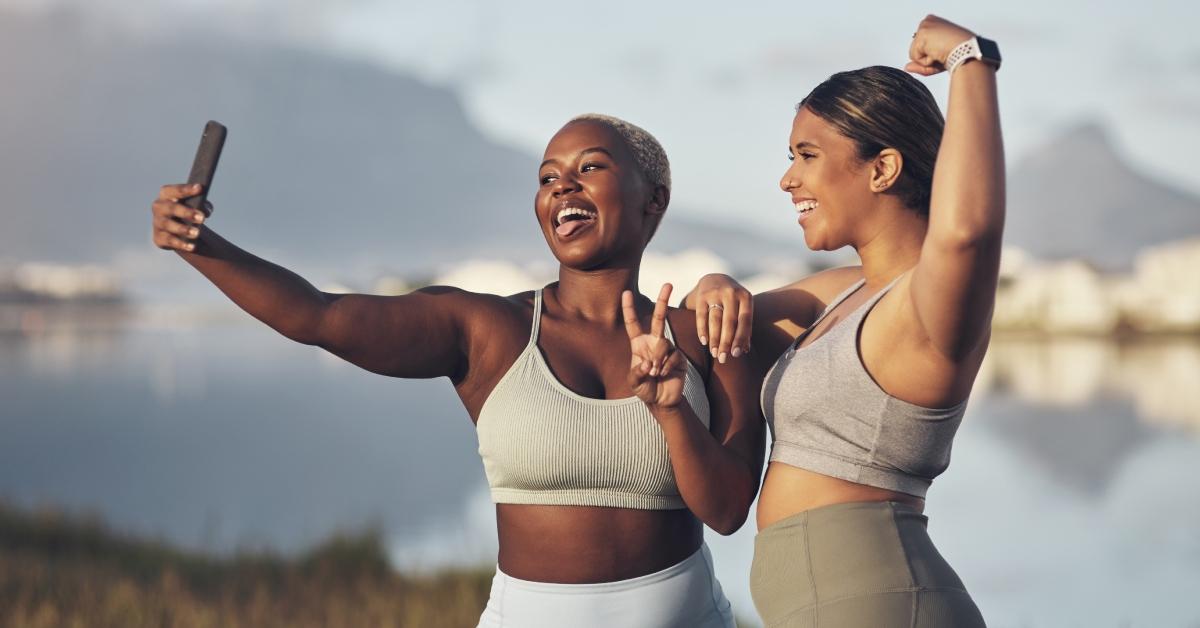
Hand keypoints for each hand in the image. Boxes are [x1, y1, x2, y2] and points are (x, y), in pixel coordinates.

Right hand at [151, 183, 210, 252]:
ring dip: (183, 229)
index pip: (175, 190)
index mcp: (167, 194)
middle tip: (202, 218)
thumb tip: (206, 210)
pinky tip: (192, 246)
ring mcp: (157, 223)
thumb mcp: (194, 205)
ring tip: (197, 233)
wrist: (178, 230)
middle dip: (186, 212)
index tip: (200, 188)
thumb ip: (202, 205)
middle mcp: (159, 207)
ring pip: (168, 225)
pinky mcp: (159, 237)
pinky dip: (181, 244)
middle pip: (171, 208)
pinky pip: (170, 240)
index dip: (187, 189)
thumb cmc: (187, 211)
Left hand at [622, 284, 686, 409]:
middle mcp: (654, 342)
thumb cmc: (645, 389)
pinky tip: (664, 374)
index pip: (633, 324)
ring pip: (663, 344)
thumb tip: (648, 362)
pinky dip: (666, 366)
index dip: (629, 309)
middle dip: (663, 301)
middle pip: (659, 318)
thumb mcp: (634, 382)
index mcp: (639, 344)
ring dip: (658, 360)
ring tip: (655, 373)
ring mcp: (668, 348)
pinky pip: (673, 355)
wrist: (662, 400)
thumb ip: (636, 373)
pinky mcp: (679, 357)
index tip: (626, 293)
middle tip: (669, 284)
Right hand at [690, 273, 751, 362]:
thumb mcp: (741, 309)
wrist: (714, 279)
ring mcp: (716, 292)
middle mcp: (732, 293)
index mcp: (746, 297)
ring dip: (714, 339)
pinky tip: (704, 342)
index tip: (735, 354)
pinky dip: (702, 330)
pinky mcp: (702, 295)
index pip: (744, 321)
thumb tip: (744, 350)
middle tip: (723, 358)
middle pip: (729, 322)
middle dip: (726, 342)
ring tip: (714, 353)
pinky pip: (701, 316)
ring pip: (715, 320)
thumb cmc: (732, 301)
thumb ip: (744, 328)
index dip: (740, 338)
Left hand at [906, 14, 975, 75]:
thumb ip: (921, 63)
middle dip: (927, 58)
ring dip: (927, 60)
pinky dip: (927, 61)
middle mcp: (927, 21)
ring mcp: (924, 27)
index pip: (921, 45)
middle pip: (916, 49)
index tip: (944, 50)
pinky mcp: (922, 35)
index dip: (931, 53)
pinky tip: (938, 54)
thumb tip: (906, 67)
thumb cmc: (959, 53)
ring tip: (942, 54)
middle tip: (943, 53)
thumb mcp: (938, 58)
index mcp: (933, 22)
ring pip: (914, 54)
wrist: (967, 52)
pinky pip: (916, 58)